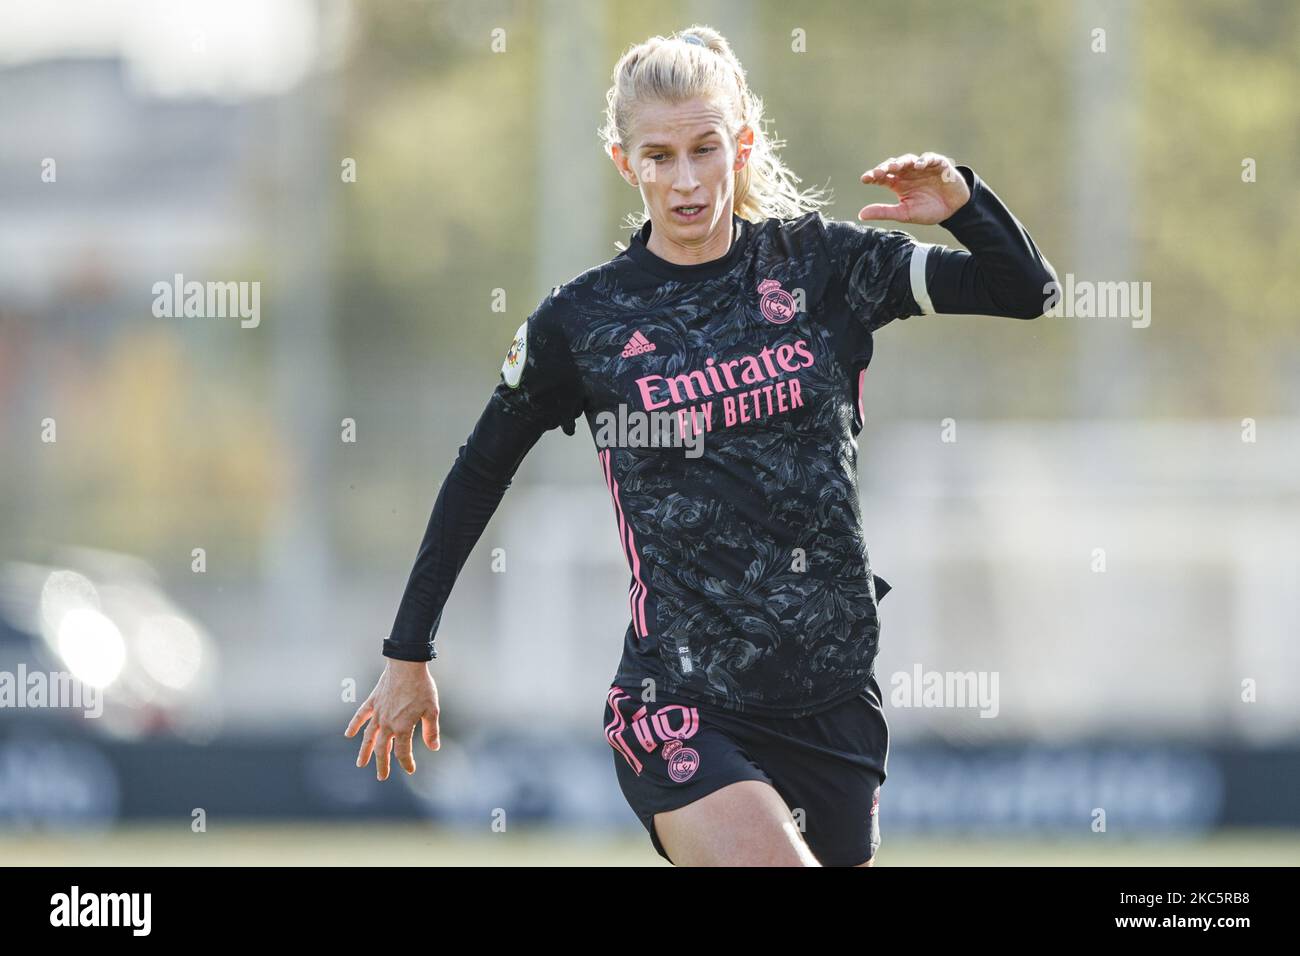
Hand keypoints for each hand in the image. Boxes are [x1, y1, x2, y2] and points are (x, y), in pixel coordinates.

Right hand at [345, 658, 439, 780]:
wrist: (407, 666)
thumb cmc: (422, 687)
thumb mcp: (432, 710)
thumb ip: (431, 731)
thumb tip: (434, 747)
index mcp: (403, 727)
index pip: (402, 752)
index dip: (406, 763)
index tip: (410, 770)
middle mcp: (387, 724)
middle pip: (382, 749)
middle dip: (382, 764)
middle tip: (381, 777)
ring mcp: (378, 713)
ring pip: (368, 737)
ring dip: (364, 752)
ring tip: (360, 764)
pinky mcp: (373, 702)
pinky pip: (361, 716)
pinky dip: (354, 725)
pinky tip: (349, 734)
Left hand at [859, 152, 969, 224]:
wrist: (954, 210)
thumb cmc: (928, 211)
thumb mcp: (904, 213)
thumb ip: (884, 212)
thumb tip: (861, 214)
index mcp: (898, 183)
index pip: (882, 176)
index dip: (873, 176)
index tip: (865, 179)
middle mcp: (908, 173)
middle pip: (894, 165)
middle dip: (886, 167)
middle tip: (878, 172)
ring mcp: (923, 167)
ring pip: (910, 160)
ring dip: (902, 162)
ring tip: (896, 167)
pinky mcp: (939, 165)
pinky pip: (931, 159)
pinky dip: (925, 161)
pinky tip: (919, 165)